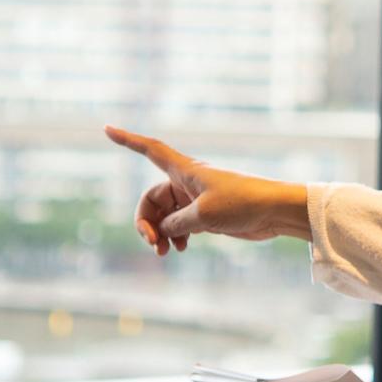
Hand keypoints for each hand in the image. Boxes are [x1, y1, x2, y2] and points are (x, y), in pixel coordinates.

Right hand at [104, 126, 310, 253]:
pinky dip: (175, 237)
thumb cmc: (242, 204)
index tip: (106, 128)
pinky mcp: (207, 214)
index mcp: (184, 170)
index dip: (127, 140)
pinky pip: (179, 225)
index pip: (149, 149)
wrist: (275, 212)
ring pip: (165, 216)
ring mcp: (196, 198)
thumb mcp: (203, 216)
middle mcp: (187, 181)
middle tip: (152, 245)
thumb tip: (164, 231)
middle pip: (151, 199)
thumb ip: (177, 224)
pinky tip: (179, 250)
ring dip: (160, 234)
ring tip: (164, 253)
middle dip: (146, 222)